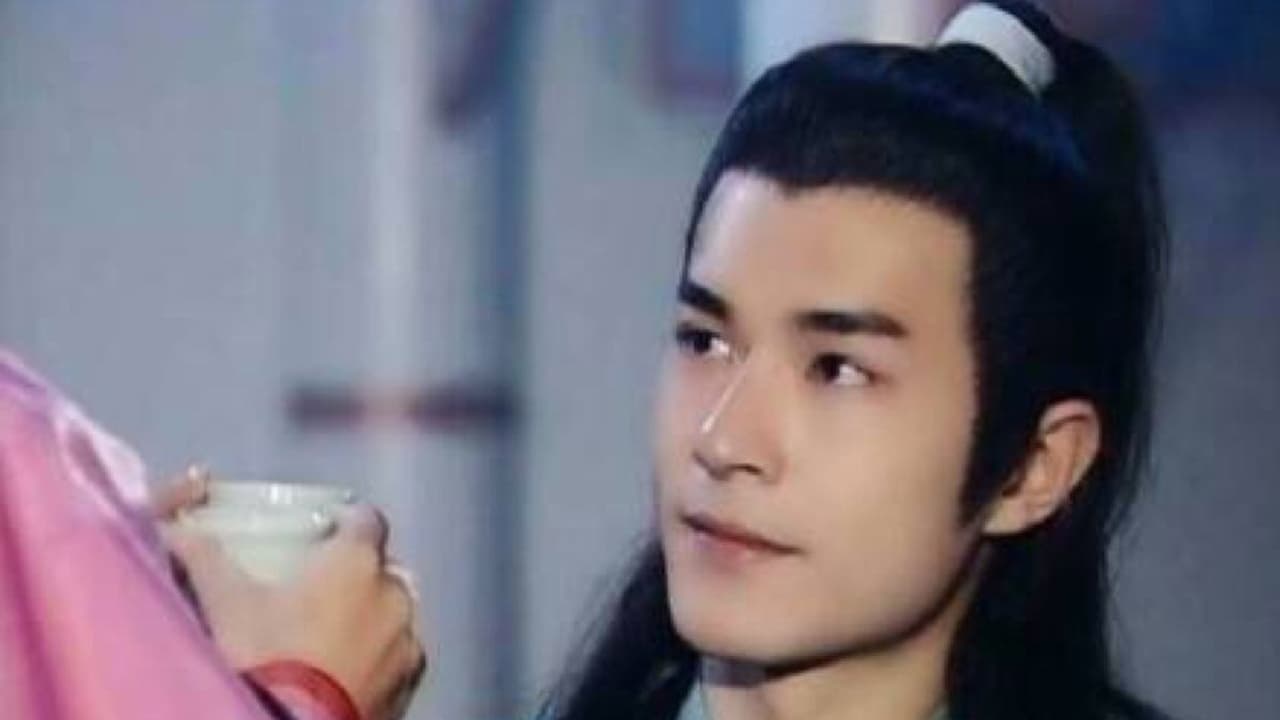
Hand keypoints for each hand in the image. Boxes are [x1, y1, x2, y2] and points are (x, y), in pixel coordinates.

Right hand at [159, 477, 424, 719]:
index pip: (367, 520)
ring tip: (330, 639)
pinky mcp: (409, 688)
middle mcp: (395, 596)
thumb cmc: (262, 655)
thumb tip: (178, 531)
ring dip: (371, 621)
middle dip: (359, 577)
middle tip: (319, 594)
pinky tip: (345, 673)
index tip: (325, 534)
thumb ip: (204, 558)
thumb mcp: (224, 603)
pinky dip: (378, 661)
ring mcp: (408, 644)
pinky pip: (397, 662)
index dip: (347, 524)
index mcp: (358, 561)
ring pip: (394, 619)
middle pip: (383, 572)